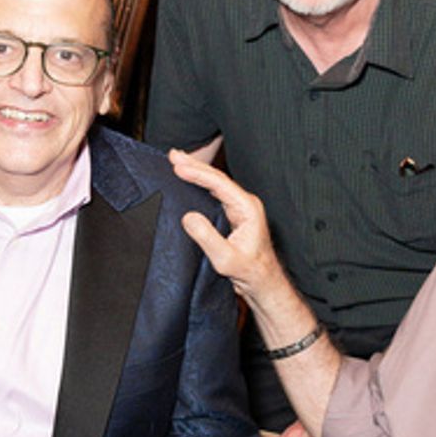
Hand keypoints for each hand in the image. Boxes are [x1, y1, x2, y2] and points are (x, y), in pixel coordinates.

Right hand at [167, 149, 291, 317]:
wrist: (262, 282)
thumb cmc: (249, 271)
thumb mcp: (225, 259)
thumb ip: (207, 237)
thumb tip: (188, 216)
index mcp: (247, 208)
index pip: (219, 184)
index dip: (197, 173)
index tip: (178, 166)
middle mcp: (245, 203)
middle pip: (217, 178)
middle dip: (194, 165)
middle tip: (173, 155)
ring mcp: (239, 207)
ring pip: (215, 183)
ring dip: (196, 171)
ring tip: (176, 160)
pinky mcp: (233, 213)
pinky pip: (214, 193)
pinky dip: (199, 183)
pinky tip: (188, 178)